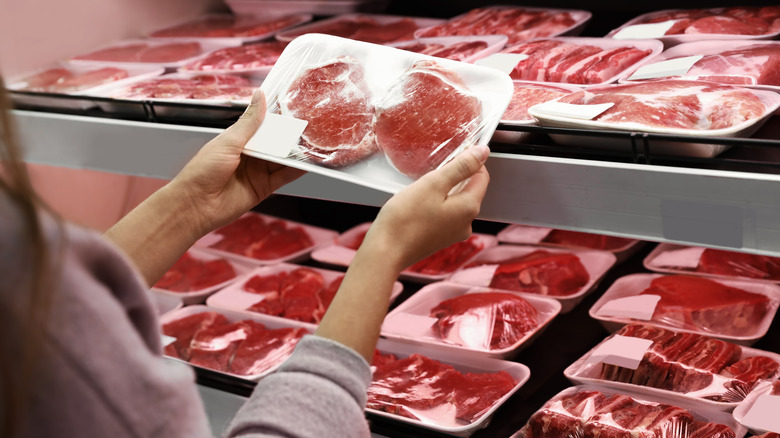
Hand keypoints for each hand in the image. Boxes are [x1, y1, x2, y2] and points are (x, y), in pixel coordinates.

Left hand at [169, 88, 305, 235]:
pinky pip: (284, 176)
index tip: (294, 108)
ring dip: (296, 153)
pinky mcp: (264, 187)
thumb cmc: (202, 171)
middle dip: (290, 136)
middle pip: (275, 142)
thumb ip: (249, 122)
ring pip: (282, 159)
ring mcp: (258, 171)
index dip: (277, 119)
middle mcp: (250, 154)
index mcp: (238, 139)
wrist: (196, 205)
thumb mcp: (228, 141)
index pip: (263, 125)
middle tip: (308, 126)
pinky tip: (306, 163)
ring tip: (312, 143)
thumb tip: (259, 96)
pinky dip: (296, 170)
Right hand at [363, 144, 490, 272]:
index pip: (482, 177)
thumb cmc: (404, 220)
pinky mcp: (440, 239)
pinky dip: (435, 204)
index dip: (471, 161)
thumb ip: (460, 167)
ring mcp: (453, 234)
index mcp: (469, 208)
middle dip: (454, 176)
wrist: (385, 252)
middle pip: (469, 190)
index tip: (454, 153)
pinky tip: (418, 204)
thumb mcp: (433, 184)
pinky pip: (445, 214)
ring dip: (443, 191)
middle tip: (431, 172)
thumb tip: (482, 153)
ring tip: (422, 189)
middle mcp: (466, 223)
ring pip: (455, 202)